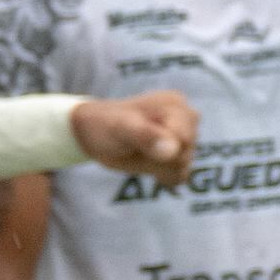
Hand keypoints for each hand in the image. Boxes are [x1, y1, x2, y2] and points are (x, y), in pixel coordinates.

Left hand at [72, 90, 199, 184]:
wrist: (94, 133)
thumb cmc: (105, 125)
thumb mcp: (119, 128)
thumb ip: (144, 135)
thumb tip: (172, 149)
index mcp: (175, 104)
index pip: (184, 140)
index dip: (159, 148)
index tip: (136, 140)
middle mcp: (186, 118)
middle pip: (185, 155)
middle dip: (158, 159)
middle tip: (134, 146)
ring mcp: (185, 137)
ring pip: (183, 167)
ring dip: (157, 167)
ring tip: (138, 151)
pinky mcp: (180, 155)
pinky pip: (180, 175)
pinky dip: (161, 175)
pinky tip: (146, 162)